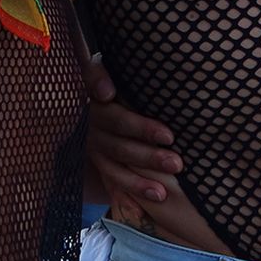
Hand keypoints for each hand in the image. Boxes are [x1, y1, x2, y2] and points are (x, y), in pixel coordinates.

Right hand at [84, 58, 183, 203]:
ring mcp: (91, 140)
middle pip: (112, 123)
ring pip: (116, 154)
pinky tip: (158, 195)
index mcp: (90, 86)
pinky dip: (135, 187)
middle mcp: (88, 114)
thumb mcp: (108, 66)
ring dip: (144, 165)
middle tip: (172, 143)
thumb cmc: (114, 81)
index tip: (108, 93)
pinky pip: (114, 177)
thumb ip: (112, 67)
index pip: (87, 78)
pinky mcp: (96, 160)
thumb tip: (117, 76)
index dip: (96, 83)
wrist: (88, 108)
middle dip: (142, 133)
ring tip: (173, 171)